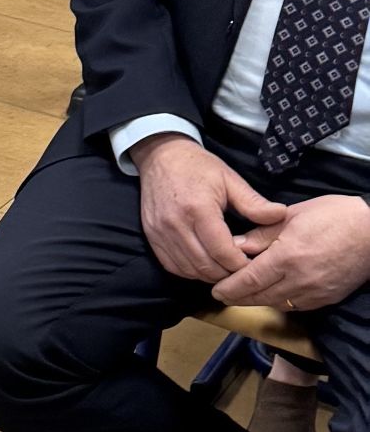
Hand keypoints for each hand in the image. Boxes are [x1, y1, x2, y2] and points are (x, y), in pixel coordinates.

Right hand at [131, 132, 288, 283]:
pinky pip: (173, 266)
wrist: (161, 156)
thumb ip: (254, 203)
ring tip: (226, 267)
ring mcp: (160, 232)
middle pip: (206, 266)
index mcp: (198, 209)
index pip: (223, 252)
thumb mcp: (230, 179)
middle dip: (228, 273)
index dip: (242, 265)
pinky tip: (204, 263)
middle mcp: (175, 224)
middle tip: (243, 269)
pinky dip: (191, 271)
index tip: (255, 264)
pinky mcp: (151, 236)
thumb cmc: (198, 167)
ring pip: (189, 270)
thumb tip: (280, 215)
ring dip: (210, 274)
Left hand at [212, 195, 369, 312]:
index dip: (230, 288)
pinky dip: (278, 301)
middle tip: (222, 294)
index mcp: (288, 256)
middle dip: (238, 297)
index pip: (250, 280)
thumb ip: (261, 234)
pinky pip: (295, 306)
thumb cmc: (334, 216)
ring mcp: (315, 293)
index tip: (216, 290)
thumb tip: (236, 245)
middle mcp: (300, 280)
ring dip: (257, 300)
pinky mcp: (326, 298)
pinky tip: (270, 293)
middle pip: (260, 297)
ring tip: (241, 293)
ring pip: (276, 303)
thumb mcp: (292, 216)